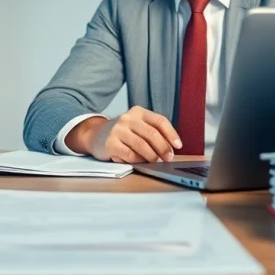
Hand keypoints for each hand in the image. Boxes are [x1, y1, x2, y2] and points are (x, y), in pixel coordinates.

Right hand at [66, 106, 181, 163]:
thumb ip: (151, 132)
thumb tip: (170, 148)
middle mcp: (128, 118)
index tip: (178, 145)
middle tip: (168, 158)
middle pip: (152, 134)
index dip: (171, 134)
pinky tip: (139, 162)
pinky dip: (138, 161)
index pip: (159, 121)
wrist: (95, 135)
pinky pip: (130, 155)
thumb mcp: (136, 125)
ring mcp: (118, 130)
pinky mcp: (110, 143)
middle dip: (163, 148)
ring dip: (152, 156)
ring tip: (155, 161)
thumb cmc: (122, 133)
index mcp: (138, 112)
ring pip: (142, 145)